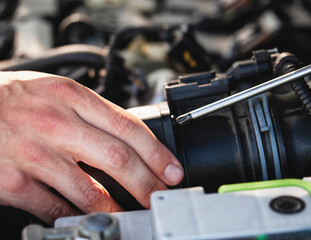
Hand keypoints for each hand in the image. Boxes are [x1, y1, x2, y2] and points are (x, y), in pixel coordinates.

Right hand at [0, 71, 183, 223]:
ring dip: (117, 208)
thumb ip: (92, 114)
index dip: (157, 154)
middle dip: (147, 183)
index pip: (129, 128)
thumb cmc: (14, 99)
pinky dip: (76, 215)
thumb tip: (127, 140)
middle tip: (161, 196)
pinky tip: (87, 217)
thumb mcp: (57, 91)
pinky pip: (55, 207)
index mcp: (72, 99)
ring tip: (131, 213)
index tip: (172, 170)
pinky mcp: (13, 181)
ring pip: (90, 191)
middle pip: (118, 159)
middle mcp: (56, 124)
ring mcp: (34, 154)